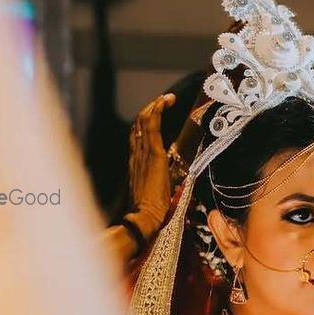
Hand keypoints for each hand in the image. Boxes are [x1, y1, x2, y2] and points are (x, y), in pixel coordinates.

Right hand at [128, 93, 174, 237]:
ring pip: (144, 121)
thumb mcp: (157, 191)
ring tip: (166, 98)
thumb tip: (177, 181)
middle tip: (164, 100)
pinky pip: (152, 126)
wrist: (144, 216)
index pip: (137, 135)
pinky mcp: (153, 154)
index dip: (145, 122)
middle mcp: (136, 154)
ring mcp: (143, 153)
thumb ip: (163, 181)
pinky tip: (164, 101)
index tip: (156, 113)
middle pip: (138, 124)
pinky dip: (157, 111)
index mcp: (136, 162)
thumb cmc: (152, 210)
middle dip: (150, 109)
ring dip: (155, 106)